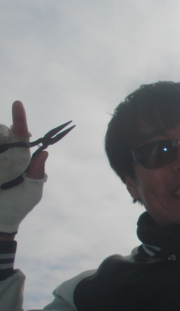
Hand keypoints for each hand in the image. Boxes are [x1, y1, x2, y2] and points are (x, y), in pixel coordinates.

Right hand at [0, 101, 47, 237]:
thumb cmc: (18, 206)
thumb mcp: (31, 192)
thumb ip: (37, 175)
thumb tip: (45, 153)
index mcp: (20, 157)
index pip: (21, 135)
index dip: (20, 119)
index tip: (18, 104)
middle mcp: (4, 153)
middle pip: (2, 131)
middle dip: (2, 131)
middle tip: (3, 139)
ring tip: (2, 171)